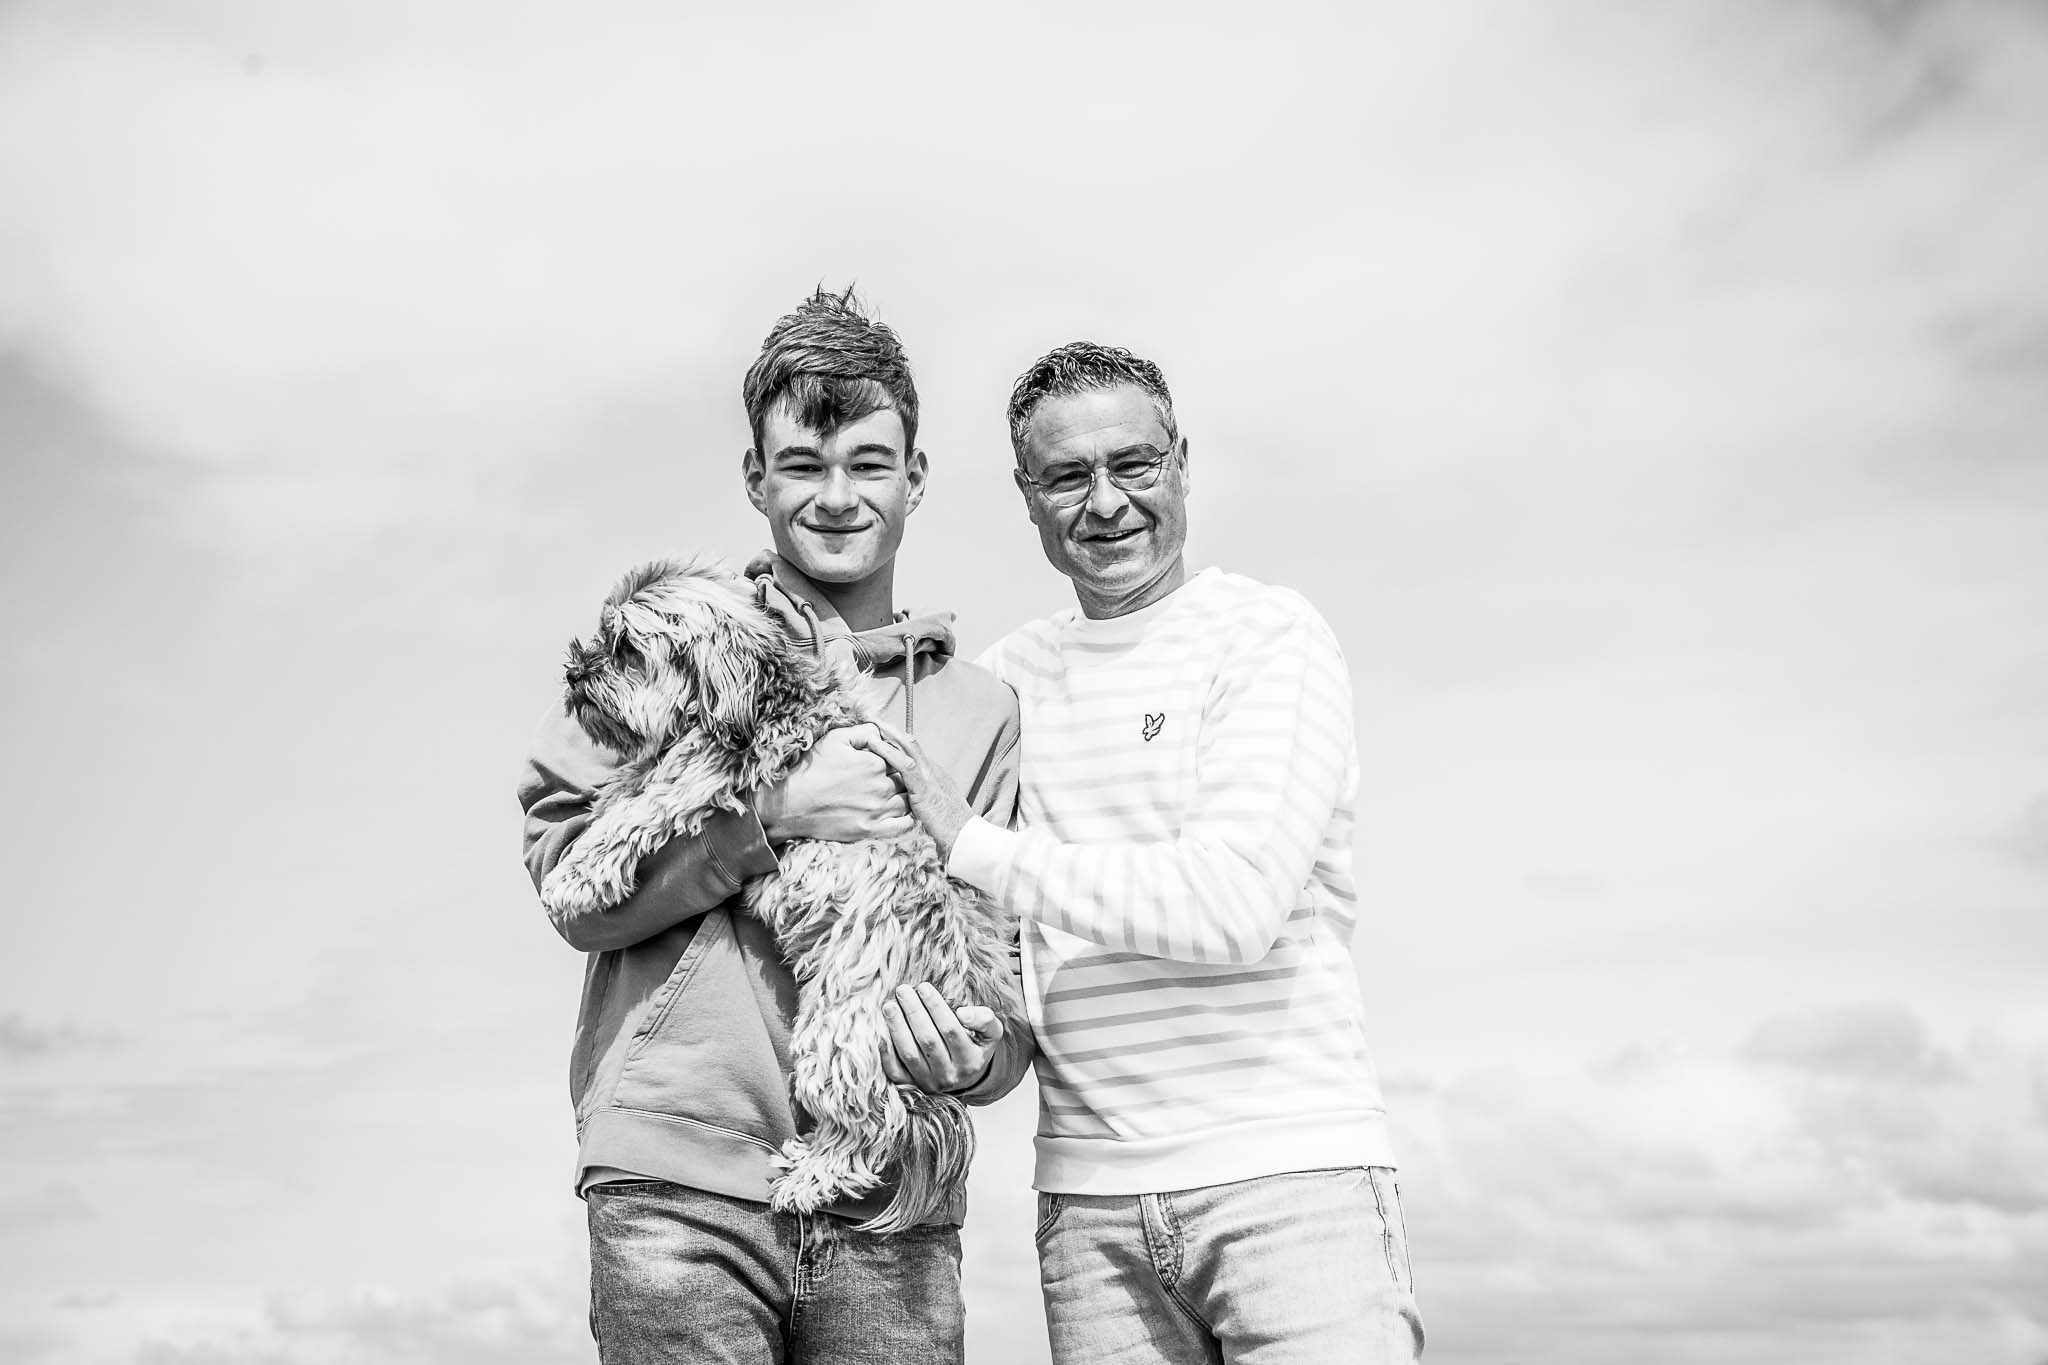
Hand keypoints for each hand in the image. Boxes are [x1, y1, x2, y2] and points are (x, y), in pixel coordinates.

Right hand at [753, 725, 911, 844]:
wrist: (789, 804)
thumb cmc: (811, 769)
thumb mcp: (836, 739)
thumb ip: (865, 732)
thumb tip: (883, 732)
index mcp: (875, 763)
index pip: (898, 760)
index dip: (892, 761)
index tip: (881, 765)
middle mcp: (880, 787)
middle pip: (904, 782)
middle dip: (898, 779)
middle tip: (883, 781)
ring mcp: (876, 810)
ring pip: (906, 803)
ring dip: (903, 799)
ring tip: (890, 797)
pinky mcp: (869, 830)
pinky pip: (902, 827)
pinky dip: (906, 821)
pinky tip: (898, 815)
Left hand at [865, 722, 974, 858]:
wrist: (966, 840)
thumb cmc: (950, 833)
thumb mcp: (932, 813)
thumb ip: (919, 805)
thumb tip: (906, 806)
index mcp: (935, 775)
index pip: (913, 753)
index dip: (896, 742)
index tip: (880, 734)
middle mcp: (933, 771)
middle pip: (911, 744)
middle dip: (891, 730)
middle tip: (874, 719)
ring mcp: (930, 777)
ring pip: (908, 747)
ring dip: (889, 734)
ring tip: (872, 723)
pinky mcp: (924, 787)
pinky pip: (904, 764)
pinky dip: (888, 751)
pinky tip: (874, 744)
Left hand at [881, 982, 1002, 1093]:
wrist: (964, 1077)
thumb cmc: (974, 1046)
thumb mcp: (990, 1033)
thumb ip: (984, 1019)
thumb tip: (962, 1013)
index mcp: (970, 1060)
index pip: (951, 1030)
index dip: (936, 1007)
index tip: (924, 987)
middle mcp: (949, 1075)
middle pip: (928, 1041)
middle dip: (913, 1012)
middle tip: (903, 990)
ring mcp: (929, 1082)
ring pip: (910, 1055)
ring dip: (897, 1028)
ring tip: (889, 1006)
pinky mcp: (912, 1086)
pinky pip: (895, 1072)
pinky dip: (886, 1054)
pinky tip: (880, 1033)